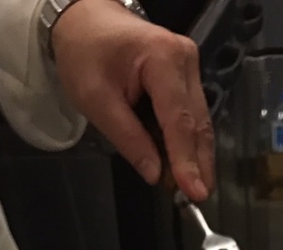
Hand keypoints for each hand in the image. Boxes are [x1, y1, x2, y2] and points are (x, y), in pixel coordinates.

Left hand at [51, 0, 214, 201]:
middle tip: (196, 197)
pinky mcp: (185, 74)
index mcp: (163, 59)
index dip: (187, 160)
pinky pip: (190, 114)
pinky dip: (185, 141)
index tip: (193, 191)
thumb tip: (154, 172)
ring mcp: (188, 66)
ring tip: (188, 186)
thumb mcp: (96, 100)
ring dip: (194, 155)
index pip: (179, 120)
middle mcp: (184, 59)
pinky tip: (181, 163)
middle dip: (197, 163)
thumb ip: (128, 138)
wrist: (84, 18)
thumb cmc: (85, 51)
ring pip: (198, 120)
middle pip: (197, 122)